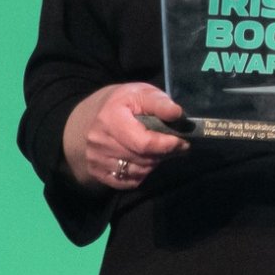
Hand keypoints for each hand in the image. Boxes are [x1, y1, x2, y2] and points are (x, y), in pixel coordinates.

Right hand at [64, 82, 188, 189]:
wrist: (91, 116)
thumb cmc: (122, 102)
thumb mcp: (141, 93)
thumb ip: (159, 103)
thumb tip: (177, 114)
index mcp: (110, 118)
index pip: (144, 143)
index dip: (167, 144)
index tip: (182, 141)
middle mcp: (99, 142)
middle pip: (143, 159)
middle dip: (163, 153)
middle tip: (174, 145)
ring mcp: (96, 159)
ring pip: (138, 172)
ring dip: (153, 163)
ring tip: (157, 150)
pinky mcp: (97, 173)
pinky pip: (129, 182)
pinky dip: (141, 173)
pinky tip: (143, 159)